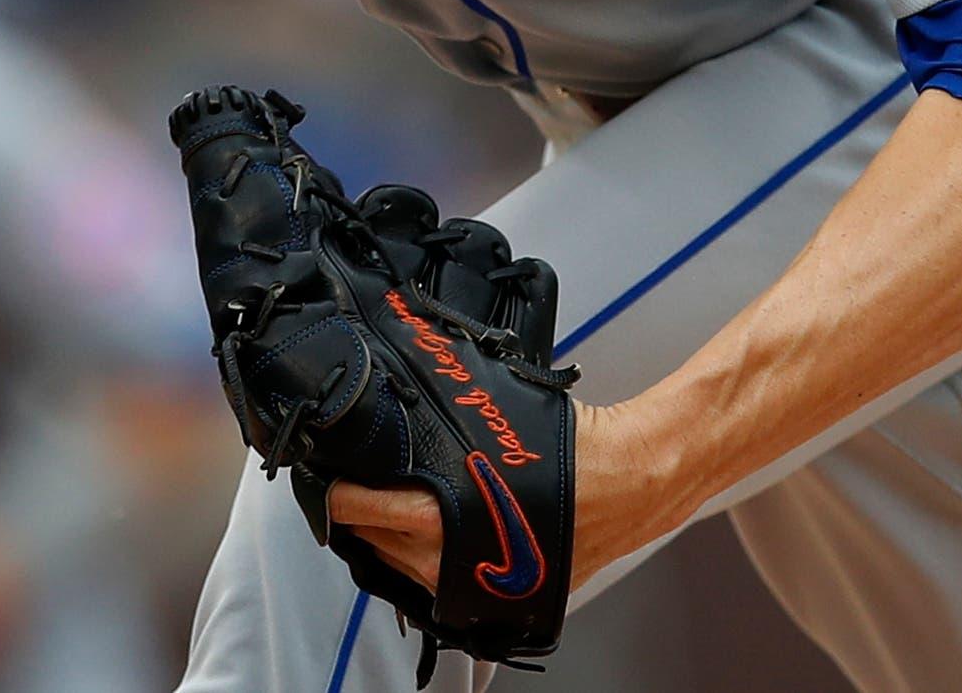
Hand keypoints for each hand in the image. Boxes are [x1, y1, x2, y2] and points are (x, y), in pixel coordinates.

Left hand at [327, 398, 679, 600]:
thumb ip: (445, 403)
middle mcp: (458, 561)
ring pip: (405, 573)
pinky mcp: (499, 602)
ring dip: (390, 542)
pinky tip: (427, 538)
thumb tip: (404, 360)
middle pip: (376, 545)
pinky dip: (427, 565)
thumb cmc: (571, 445)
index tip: (330, 476)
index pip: (363, 510)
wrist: (631, 481)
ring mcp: (478, 588)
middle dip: (361, 515)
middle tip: (355, 485)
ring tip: (386, 508)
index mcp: (451, 514)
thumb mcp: (496, 409)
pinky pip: (442, 589)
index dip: (341, 491)